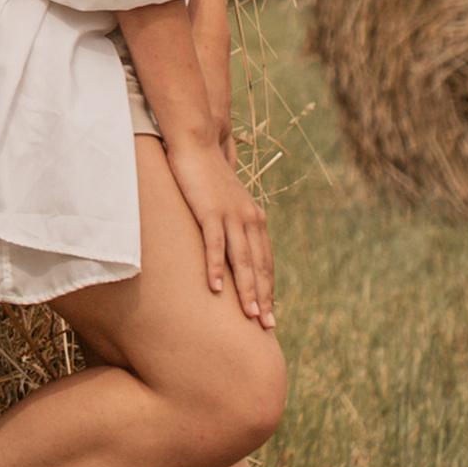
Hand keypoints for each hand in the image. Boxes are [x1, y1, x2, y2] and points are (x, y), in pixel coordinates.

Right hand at [163, 129, 273, 327]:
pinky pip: (214, 245)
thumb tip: (230, 238)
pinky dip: (216, 268)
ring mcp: (230, 215)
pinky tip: (216, 289)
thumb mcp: (226, 200)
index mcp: (254, 218)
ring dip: (247, 290)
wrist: (198, 142)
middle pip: (259, 265)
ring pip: (242, 260)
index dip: (267, 287)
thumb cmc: (208, 172)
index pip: (265, 260)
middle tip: (266, 325)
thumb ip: (233, 220)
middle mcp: (249, 218)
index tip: (269, 311)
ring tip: (250, 316)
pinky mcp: (209, 211)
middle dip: (263, 297)